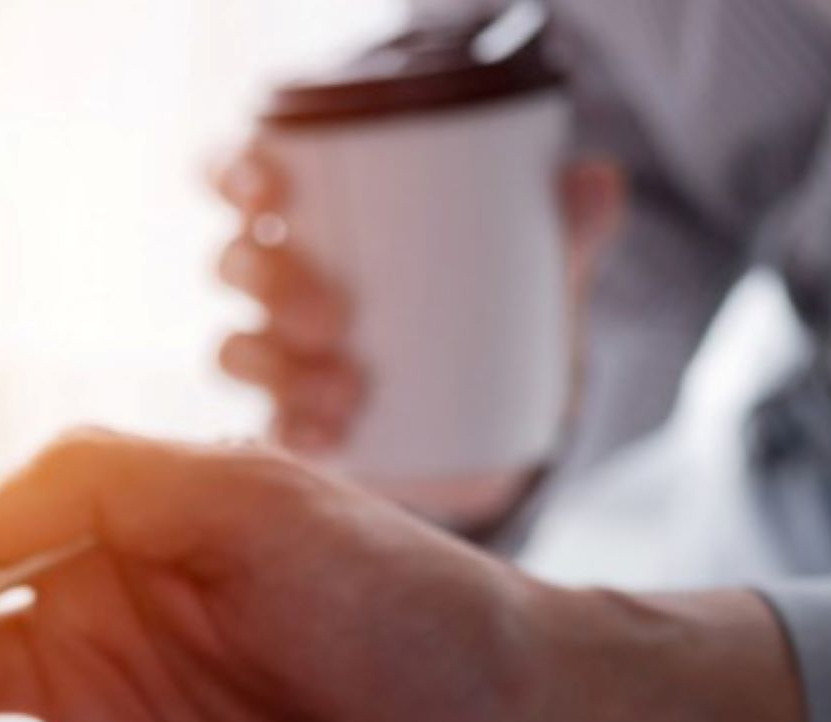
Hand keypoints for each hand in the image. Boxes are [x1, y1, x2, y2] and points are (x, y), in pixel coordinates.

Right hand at [209, 142, 627, 531]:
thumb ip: (564, 229)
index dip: (234, 176)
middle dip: (270, 284)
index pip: (244, 181)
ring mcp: (281, 358)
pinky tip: (329, 436)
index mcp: (314, 221)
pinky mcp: (293, 425)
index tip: (269, 192)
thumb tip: (596, 182)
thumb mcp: (530, 270)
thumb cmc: (489, 311)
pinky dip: (292, 429)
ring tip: (344, 388)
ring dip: (275, 366)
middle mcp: (280, 286)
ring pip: (236, 349)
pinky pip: (267, 426)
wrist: (499, 419)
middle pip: (237, 266)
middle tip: (332, 315)